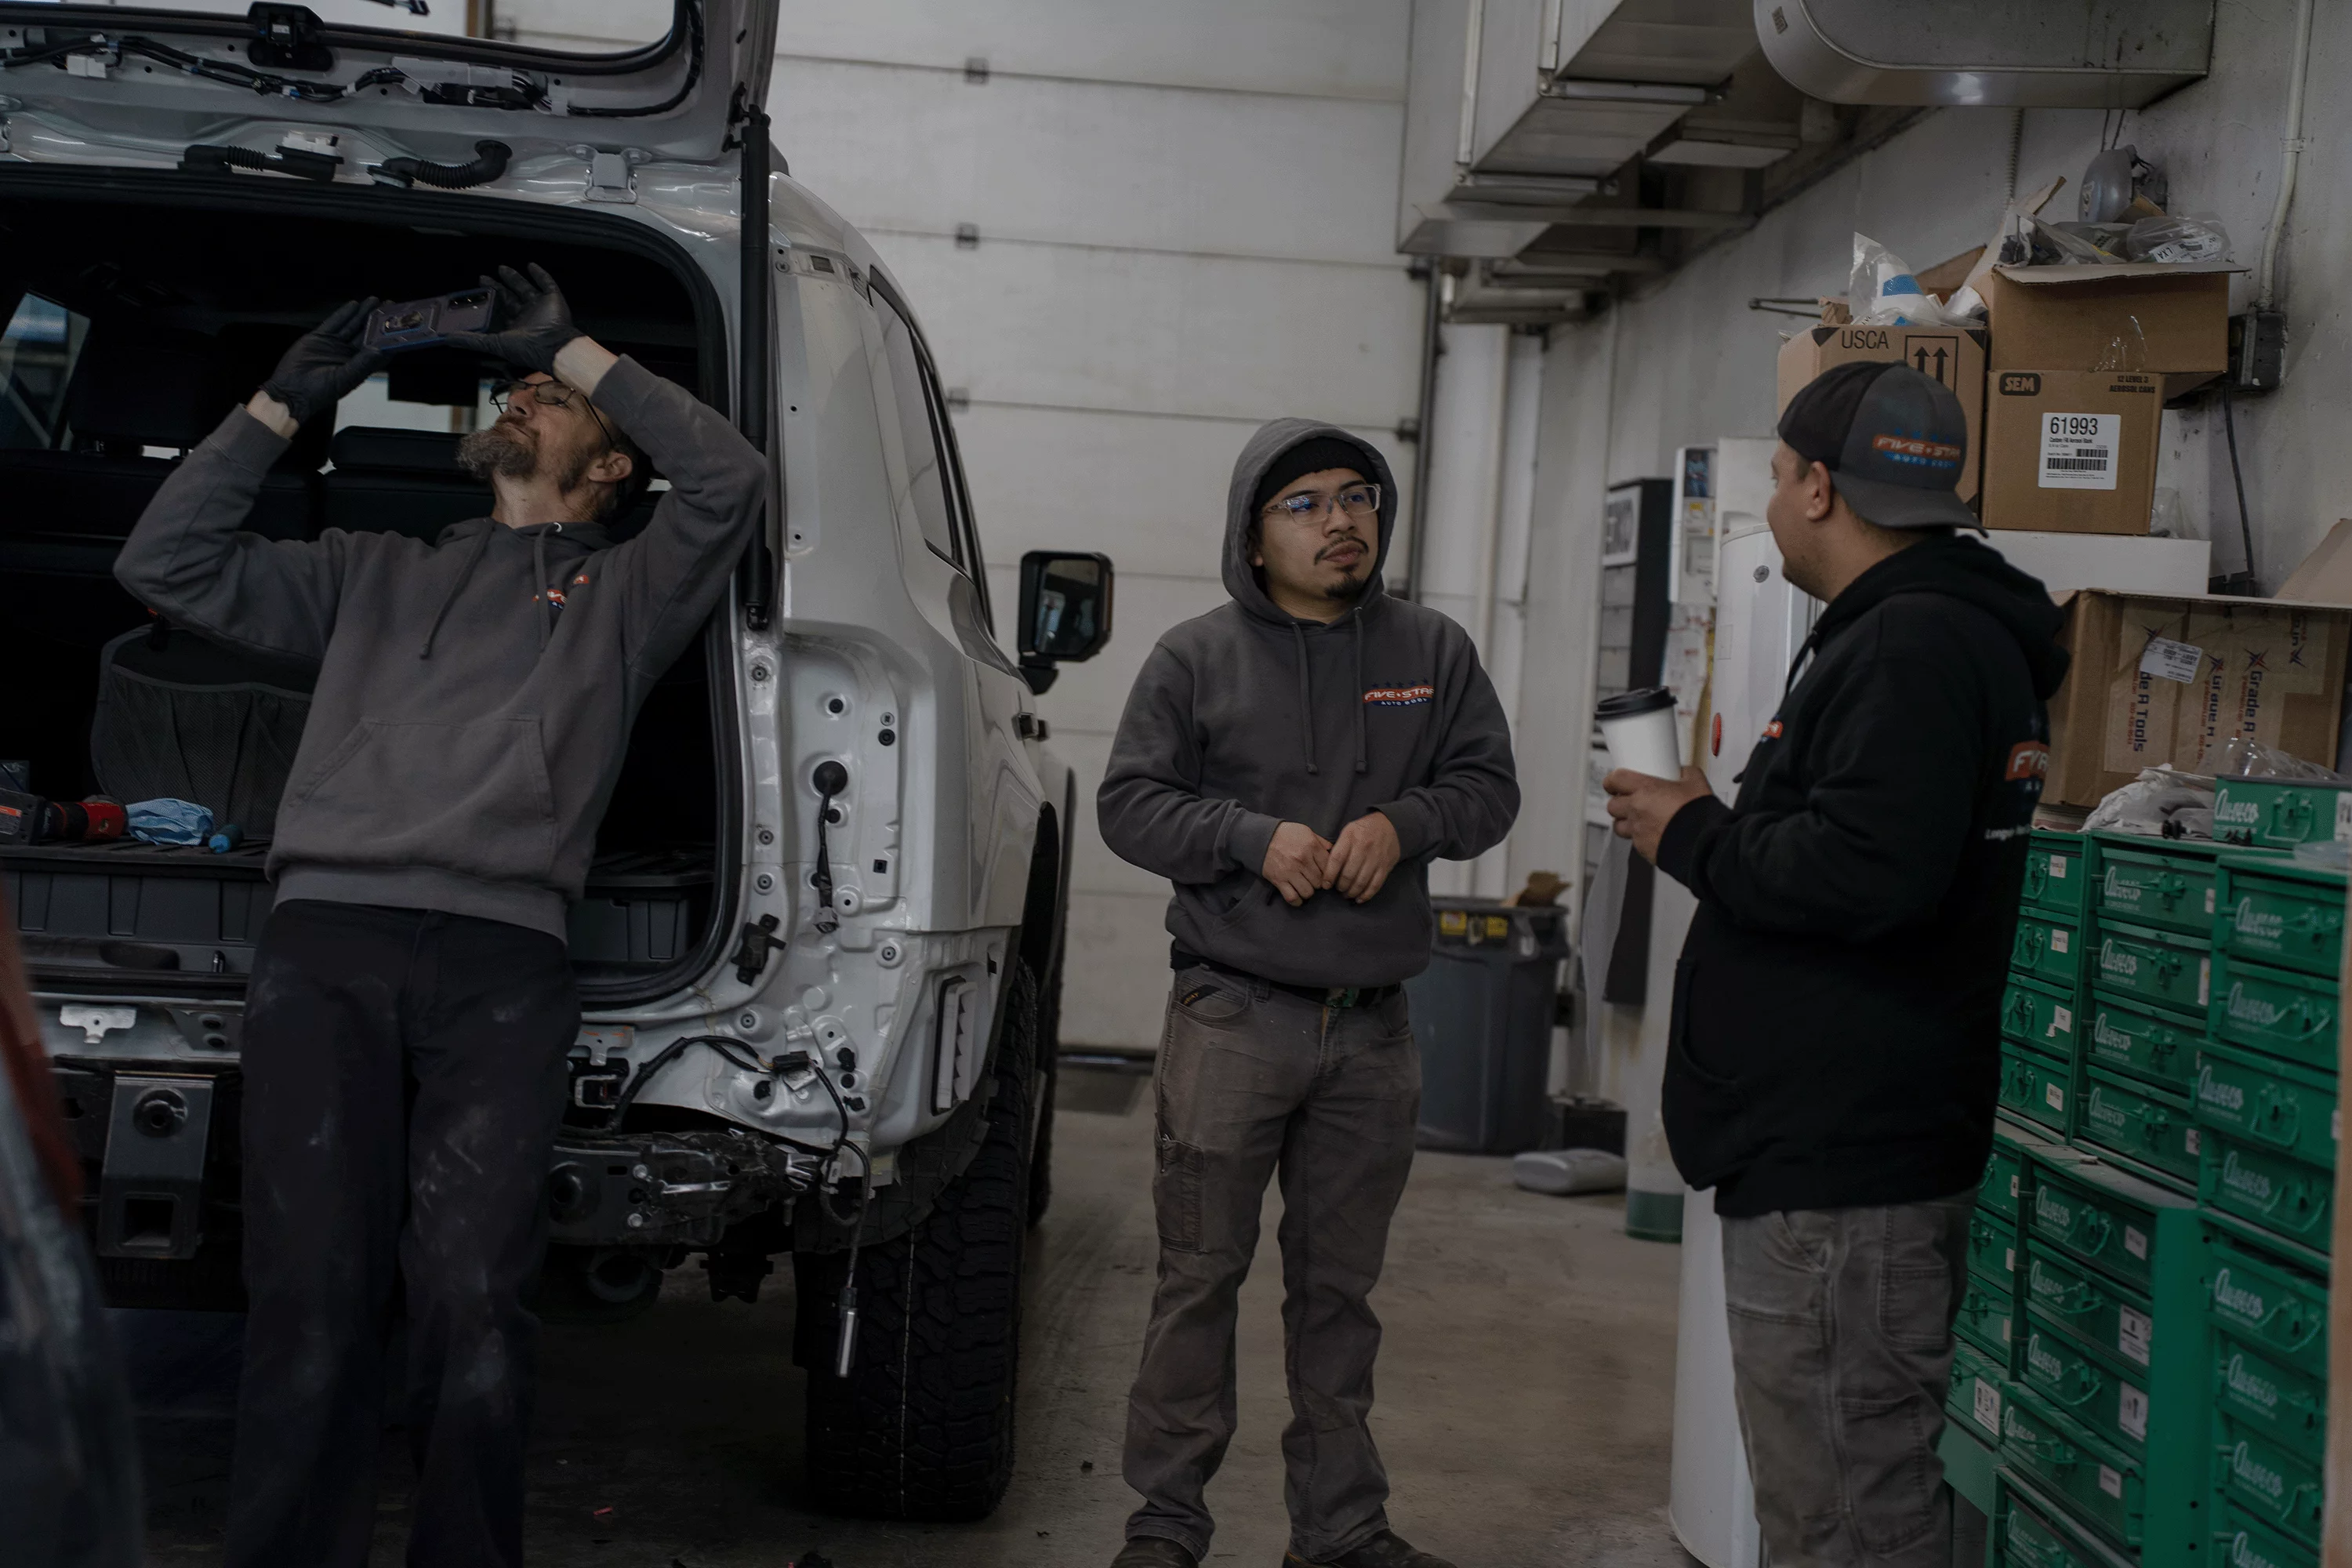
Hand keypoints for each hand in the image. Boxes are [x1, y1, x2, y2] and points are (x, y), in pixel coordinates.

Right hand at [259, 299, 384, 425]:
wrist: (290, 391)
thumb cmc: (319, 392)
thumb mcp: (344, 378)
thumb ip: (362, 363)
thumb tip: (380, 350)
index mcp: (359, 367)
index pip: (378, 349)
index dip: (389, 338)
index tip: (401, 326)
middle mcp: (348, 355)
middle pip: (367, 333)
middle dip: (378, 320)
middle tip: (390, 305)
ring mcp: (334, 345)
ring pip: (352, 326)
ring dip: (363, 313)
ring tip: (375, 301)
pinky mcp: (319, 338)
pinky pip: (334, 323)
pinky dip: (343, 314)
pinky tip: (353, 305)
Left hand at [443, 263, 582, 376]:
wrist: (552, 346)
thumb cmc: (526, 348)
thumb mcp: (492, 343)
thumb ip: (471, 340)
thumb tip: (447, 338)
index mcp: (515, 326)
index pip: (499, 309)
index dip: (489, 298)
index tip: (479, 288)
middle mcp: (527, 316)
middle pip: (510, 297)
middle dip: (498, 286)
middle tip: (484, 277)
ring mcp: (541, 307)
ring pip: (526, 288)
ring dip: (515, 278)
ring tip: (502, 268)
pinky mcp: (553, 299)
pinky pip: (547, 284)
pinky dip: (540, 274)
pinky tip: (531, 266)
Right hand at [1261, 821, 1331, 907]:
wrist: (1262, 837)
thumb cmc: (1286, 834)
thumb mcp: (1306, 831)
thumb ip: (1321, 841)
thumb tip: (1333, 851)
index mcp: (1311, 846)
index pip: (1329, 867)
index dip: (1329, 872)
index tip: (1325, 873)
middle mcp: (1302, 860)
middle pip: (1320, 881)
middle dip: (1318, 882)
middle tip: (1313, 879)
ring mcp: (1290, 871)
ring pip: (1308, 892)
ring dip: (1308, 891)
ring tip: (1305, 886)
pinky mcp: (1279, 880)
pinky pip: (1293, 897)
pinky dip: (1297, 900)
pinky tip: (1298, 896)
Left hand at [1327, 810, 1400, 903]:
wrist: (1389, 824)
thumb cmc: (1363, 829)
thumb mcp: (1347, 831)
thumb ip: (1338, 848)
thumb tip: (1326, 869)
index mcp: (1350, 837)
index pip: (1337, 859)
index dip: (1329, 875)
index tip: (1325, 885)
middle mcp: (1363, 847)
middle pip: (1348, 874)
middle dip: (1340, 886)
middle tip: (1337, 889)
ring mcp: (1376, 857)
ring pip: (1361, 882)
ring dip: (1351, 892)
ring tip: (1346, 894)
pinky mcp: (1385, 866)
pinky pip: (1375, 885)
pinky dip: (1366, 895)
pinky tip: (1359, 899)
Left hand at [1603, 765, 1714, 863]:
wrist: (1704, 844)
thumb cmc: (1698, 813)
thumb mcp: (1696, 782)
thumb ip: (1684, 773)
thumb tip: (1681, 772)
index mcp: (1645, 789)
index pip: (1615, 780)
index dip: (1612, 781)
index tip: (1614, 783)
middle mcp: (1636, 810)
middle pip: (1612, 805)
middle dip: (1619, 803)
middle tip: (1629, 801)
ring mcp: (1637, 831)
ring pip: (1618, 826)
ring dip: (1625, 822)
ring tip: (1638, 820)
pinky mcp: (1642, 848)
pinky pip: (1634, 842)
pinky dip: (1639, 838)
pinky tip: (1652, 835)